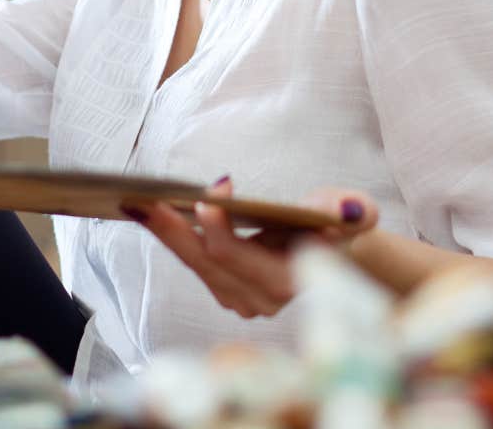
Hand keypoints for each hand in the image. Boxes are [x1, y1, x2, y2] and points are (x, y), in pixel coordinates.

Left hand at [128, 178, 378, 318]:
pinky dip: (175, 237)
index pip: (240, 259)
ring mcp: (241, 299)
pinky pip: (195, 263)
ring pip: (196, 265)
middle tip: (145, 200)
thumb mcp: (353, 213)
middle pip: (207, 264)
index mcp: (287, 283)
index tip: (210, 191)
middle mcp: (260, 300)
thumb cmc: (336, 225)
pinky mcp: (228, 290)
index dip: (220, 228)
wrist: (334, 248)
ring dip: (168, 233)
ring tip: (139, 202)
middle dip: (174, 230)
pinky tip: (152, 214)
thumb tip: (349, 212)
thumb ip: (353, 213)